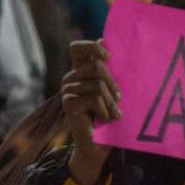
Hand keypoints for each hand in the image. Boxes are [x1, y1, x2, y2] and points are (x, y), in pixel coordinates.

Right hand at [63, 40, 120, 184]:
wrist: (96, 145)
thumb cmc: (106, 116)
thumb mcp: (109, 90)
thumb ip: (106, 68)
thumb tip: (103, 38)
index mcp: (79, 71)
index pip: (77, 48)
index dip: (92, 47)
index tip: (108, 56)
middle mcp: (70, 78)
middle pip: (97, 66)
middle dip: (113, 83)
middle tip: (117, 99)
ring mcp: (67, 90)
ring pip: (98, 84)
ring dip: (111, 101)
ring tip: (113, 113)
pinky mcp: (68, 103)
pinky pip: (94, 98)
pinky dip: (105, 110)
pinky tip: (105, 119)